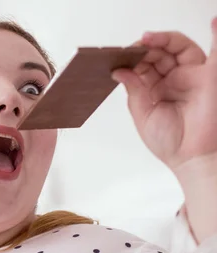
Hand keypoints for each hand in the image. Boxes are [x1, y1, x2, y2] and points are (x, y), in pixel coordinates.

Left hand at [112, 16, 216, 179]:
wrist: (192, 159)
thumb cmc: (171, 142)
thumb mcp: (142, 114)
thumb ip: (134, 90)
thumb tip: (119, 70)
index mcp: (156, 88)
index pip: (143, 64)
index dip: (132, 58)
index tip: (118, 57)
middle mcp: (174, 78)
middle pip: (158, 52)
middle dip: (143, 49)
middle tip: (131, 50)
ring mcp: (191, 75)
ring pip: (178, 47)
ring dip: (162, 40)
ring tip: (146, 41)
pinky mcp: (209, 75)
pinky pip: (215, 50)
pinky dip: (216, 34)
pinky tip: (213, 23)